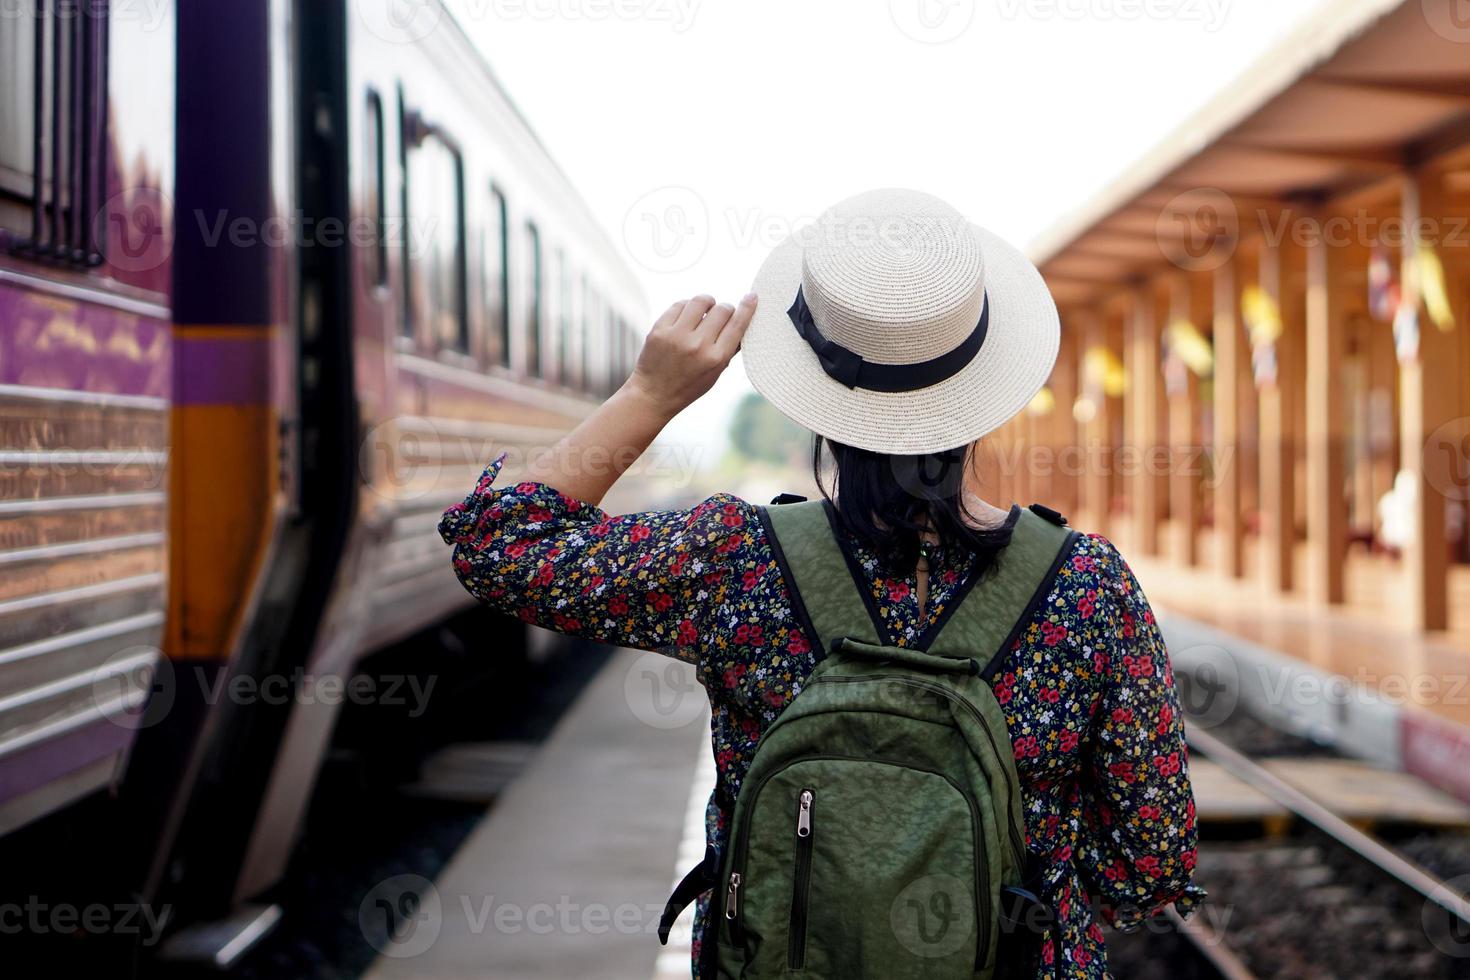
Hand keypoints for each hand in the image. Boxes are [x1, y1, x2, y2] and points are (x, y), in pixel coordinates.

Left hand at [625, 293, 757, 418]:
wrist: (653, 394)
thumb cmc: (689, 385)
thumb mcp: (715, 373)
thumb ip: (730, 349)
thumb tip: (744, 322)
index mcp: (716, 358)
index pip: (737, 324)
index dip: (747, 308)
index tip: (752, 296)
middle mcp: (698, 345)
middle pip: (722, 309)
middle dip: (725, 309)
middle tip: (722, 314)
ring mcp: (676, 336)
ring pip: (700, 301)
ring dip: (707, 302)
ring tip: (706, 309)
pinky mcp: (659, 329)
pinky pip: (679, 304)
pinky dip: (687, 306)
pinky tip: (688, 314)